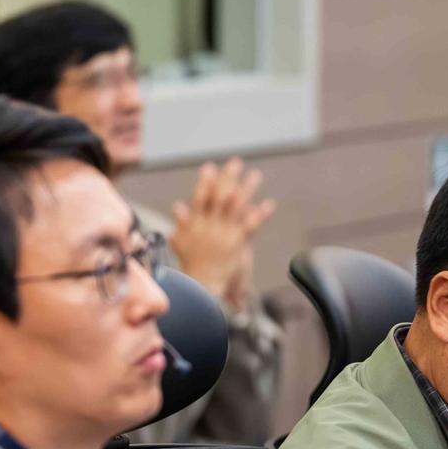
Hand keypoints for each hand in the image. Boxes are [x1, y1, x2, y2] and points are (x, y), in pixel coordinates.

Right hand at [169, 157, 276, 309]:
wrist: (201, 286)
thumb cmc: (191, 267)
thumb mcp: (180, 243)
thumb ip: (181, 224)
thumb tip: (178, 206)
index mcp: (195, 224)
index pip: (200, 198)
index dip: (205, 182)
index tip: (210, 167)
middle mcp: (209, 225)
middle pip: (220, 196)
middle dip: (228, 177)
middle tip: (236, 162)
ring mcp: (224, 233)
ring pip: (236, 206)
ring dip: (247, 189)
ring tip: (255, 175)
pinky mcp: (237, 243)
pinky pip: (250, 225)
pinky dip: (260, 214)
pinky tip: (269, 204)